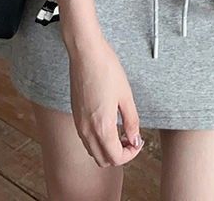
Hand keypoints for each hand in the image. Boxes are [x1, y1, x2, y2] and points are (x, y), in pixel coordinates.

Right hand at [67, 35, 144, 166]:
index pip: (116, 157)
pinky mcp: (75, 116)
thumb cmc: (106, 70)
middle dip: (119, 155)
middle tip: (130, 139)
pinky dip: (98, 140)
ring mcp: (79, 124)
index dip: (131, 154)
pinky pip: (86, 139)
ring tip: (120, 132)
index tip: (138, 142)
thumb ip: (132, 121)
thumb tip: (135, 139)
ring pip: (93, 151)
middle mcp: (87, 130)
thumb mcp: (126, 96)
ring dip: (107, 149)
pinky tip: (108, 124)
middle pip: (103, 160)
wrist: (86, 53)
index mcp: (102, 127)